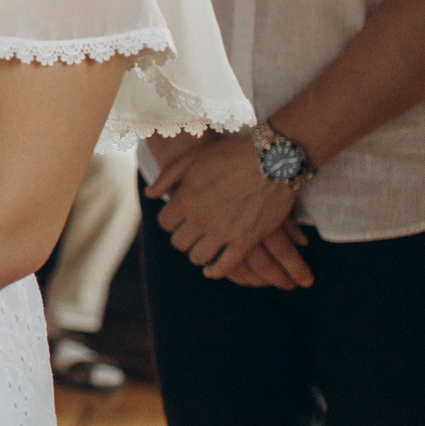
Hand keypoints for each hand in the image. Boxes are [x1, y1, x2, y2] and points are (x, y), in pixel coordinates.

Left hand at [146, 131, 311, 287]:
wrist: (274, 159)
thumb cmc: (232, 154)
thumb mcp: (194, 158)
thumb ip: (168, 177)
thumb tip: (150, 194)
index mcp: (186, 199)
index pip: (165, 223)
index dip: (171, 220)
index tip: (180, 218)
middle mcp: (201, 219)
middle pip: (179, 243)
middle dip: (183, 237)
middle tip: (192, 232)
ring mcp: (224, 232)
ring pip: (198, 257)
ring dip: (198, 253)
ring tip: (204, 246)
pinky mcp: (246, 241)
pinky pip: (225, 267)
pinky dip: (216, 270)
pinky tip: (213, 268)